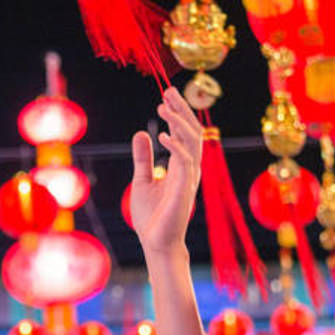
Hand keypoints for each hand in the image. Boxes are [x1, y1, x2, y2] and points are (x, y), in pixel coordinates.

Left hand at [129, 84, 201, 254]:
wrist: (156, 243)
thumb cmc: (152, 217)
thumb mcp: (142, 180)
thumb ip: (143, 158)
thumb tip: (141, 133)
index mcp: (181, 166)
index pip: (184, 133)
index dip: (177, 113)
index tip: (166, 95)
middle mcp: (189, 169)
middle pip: (192, 132)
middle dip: (182, 110)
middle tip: (168, 91)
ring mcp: (189, 178)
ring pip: (192, 141)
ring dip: (178, 122)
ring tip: (163, 106)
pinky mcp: (184, 188)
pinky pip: (185, 160)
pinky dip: (175, 145)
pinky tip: (161, 134)